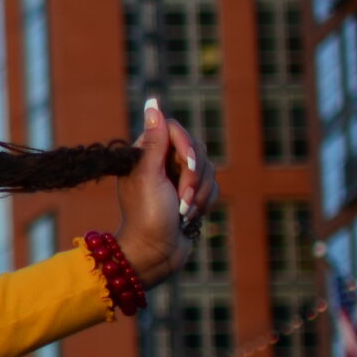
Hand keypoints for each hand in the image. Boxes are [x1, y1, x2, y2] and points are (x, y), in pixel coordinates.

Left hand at [115, 98, 219, 286]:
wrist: (157, 253)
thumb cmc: (148, 215)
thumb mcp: (149, 175)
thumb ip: (154, 140)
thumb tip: (154, 104)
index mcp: (144, 154)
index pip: (174, 129)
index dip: (186, 147)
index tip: (187, 166)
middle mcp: (160, 162)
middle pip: (195, 149)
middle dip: (194, 177)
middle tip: (182, 199)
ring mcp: (177, 179)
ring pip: (208, 169)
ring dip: (199, 194)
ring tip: (183, 212)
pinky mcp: (191, 194)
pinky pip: (213, 186)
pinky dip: (204, 202)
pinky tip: (190, 217)